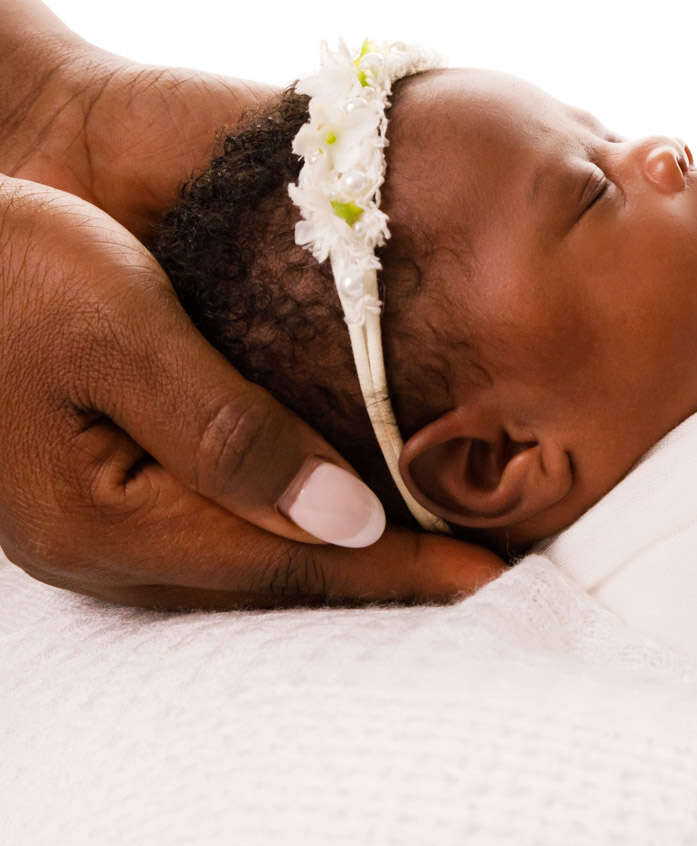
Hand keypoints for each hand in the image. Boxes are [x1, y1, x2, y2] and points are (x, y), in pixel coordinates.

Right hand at [0, 177, 506, 607]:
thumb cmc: (0, 265)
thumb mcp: (118, 327)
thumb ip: (230, 429)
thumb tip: (351, 518)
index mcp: (108, 520)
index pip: (293, 562)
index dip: (404, 573)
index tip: (497, 580)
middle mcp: (100, 547)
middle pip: (275, 579)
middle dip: (386, 579)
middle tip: (495, 572)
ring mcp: (90, 526)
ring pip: (245, 560)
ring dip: (343, 559)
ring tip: (440, 549)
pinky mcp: (92, 490)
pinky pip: (213, 527)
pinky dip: (289, 523)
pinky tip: (341, 508)